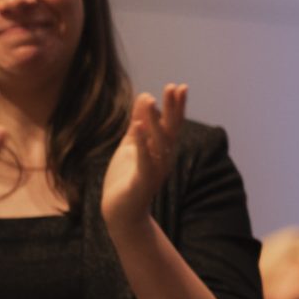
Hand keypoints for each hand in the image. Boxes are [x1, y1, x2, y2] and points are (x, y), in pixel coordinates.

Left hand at [103, 85, 188, 229]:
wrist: (120, 212)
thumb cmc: (126, 179)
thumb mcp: (131, 144)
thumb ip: (139, 122)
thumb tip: (145, 96)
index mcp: (162, 150)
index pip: (172, 124)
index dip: (176, 106)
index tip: (178, 86)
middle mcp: (163, 158)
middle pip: (171, 130)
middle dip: (173, 109)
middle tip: (174, 87)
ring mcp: (155, 170)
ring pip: (159, 143)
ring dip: (155, 121)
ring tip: (150, 100)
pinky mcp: (143, 182)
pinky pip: (144, 160)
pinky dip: (143, 144)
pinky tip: (138, 127)